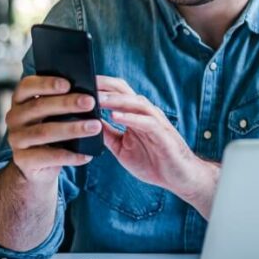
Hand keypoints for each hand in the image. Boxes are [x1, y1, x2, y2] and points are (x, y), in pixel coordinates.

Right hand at [4, 75, 101, 184]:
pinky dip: (70, 156)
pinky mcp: (23, 159)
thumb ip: (67, 99)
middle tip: (90, 102)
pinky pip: (48, 157)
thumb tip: (93, 92)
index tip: (68, 84)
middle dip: (67, 103)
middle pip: (39, 106)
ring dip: (72, 129)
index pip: (27, 85)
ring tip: (95, 127)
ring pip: (44, 132)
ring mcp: (16, 139)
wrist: (37, 164)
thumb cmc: (51, 127)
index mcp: (21, 99)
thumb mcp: (54, 112)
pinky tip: (87, 154)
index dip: (46, 83)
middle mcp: (14, 117)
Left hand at [97, 75, 219, 216]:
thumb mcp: (122, 148)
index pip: (116, 93)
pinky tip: (115, 115)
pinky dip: (130, 117)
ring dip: (115, 99)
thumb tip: (88, 123)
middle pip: (124, 91)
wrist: (179, 177)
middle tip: (84, 82)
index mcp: (135, 114)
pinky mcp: (162, 133)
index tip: (79, 82)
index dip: (99, 86)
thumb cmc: (152, 162)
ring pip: (134, 102)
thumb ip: (108, 134)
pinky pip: (145, 121)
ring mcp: (155, 121)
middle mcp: (145, 113)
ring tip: (97, 98)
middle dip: (104, 85)